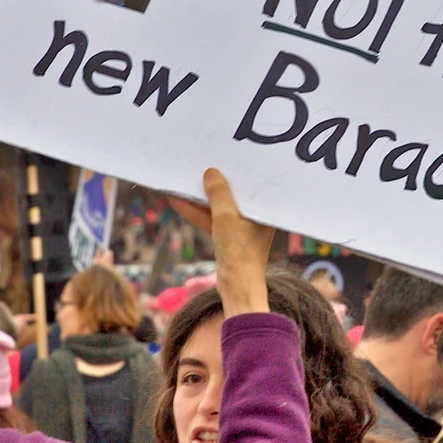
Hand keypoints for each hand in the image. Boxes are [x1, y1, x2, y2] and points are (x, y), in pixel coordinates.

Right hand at [167, 170, 272, 315]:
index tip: (223, 156)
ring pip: (219, 205)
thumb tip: (211, 172)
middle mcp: (256, 216)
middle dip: (216, 181)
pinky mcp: (229, 237)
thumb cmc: (239, 252)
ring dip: (201, 196)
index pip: (251, 183)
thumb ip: (218, 193)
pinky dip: (197, 211)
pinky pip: (212, 218)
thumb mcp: (226, 216)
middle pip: (234, 192)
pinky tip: (178, 200)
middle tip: (202, 162)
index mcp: (265, 209)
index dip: (236, 169)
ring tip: (183, 179)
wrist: (237, 287)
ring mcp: (242, 227)